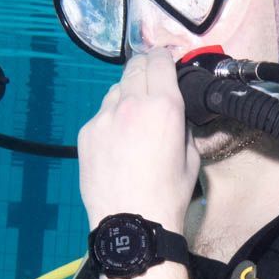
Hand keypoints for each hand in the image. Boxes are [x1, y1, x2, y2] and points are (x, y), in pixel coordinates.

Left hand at [77, 48, 198, 231]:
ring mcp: (104, 117)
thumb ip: (182, 126)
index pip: (160, 61)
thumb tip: (174, 115)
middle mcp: (131, 103)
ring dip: (127, 93)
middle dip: (146, 67)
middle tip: (152, 76)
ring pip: (116, 89)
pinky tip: (119, 139)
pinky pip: (102, 114)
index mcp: (163, 106)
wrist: (131, 222)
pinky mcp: (87, 132)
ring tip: (135, 114)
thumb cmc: (168, 194)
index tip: (167, 58)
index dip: (165, 55)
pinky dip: (112, 117)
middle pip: (136, 67)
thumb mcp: (191, 156)